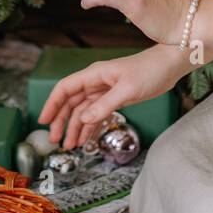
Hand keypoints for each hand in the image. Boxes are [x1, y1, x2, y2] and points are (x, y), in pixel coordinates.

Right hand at [36, 45, 188, 149]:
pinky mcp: (114, 99)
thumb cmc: (149, 71)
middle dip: (62, 121)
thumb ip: (105, 104)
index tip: (44, 121)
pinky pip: (97, 114)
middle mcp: (95, 82)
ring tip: (69, 146)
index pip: (65, 88)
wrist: (169, 66)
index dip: (52, 104)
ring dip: (75, 128)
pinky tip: (85, 140)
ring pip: (83, 111)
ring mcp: (104, 91)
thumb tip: (84, 119)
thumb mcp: (127, 89)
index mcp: (94, 74)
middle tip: (56, 140)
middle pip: (70, 102)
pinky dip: (90, 127)